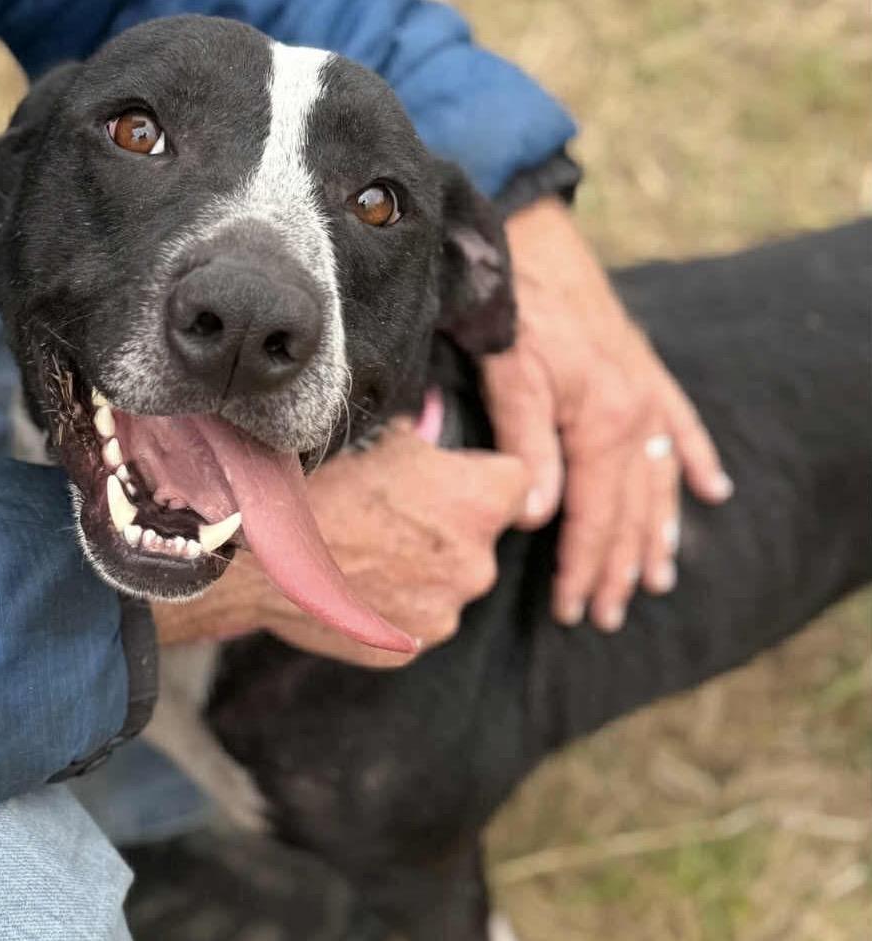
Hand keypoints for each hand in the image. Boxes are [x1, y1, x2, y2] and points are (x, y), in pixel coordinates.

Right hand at [153, 421, 527, 666]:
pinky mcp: (410, 647)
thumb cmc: (325, 482)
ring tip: (369, 553)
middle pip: (480, 539)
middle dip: (450, 529)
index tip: (460, 480)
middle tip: (398, 518)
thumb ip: (426, 450)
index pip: (518, 483)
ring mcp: (445, 611)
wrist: (264, 549)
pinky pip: (415, 619)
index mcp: (481, 502)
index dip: (489, 478)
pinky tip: (357, 585)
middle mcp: (478, 563)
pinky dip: (396, 605)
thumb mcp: (386, 440)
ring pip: (448, 583)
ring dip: (424, 571)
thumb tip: (428, 446)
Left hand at [482, 197, 731, 630]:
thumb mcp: (511, 378)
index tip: (575, 610)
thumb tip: (536, 516)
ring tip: (661, 577)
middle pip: (633, 511)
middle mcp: (637, 416)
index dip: (585, 568)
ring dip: (660, 532)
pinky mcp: (644, 372)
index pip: (596, 517)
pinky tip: (712, 490)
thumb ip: (527, 446)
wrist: (532, 239)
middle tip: (611, 614)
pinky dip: (695, 461)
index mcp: (604, 424)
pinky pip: (681, 427)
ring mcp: (647, 393)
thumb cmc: (515, 310)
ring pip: (660, 481)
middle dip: (621, 567)